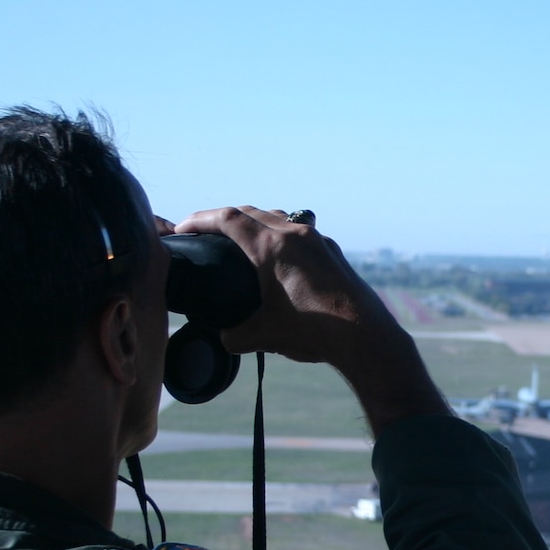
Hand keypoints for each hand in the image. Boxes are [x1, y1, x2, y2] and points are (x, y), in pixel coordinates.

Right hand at [170, 206, 447, 431]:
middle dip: (223, 217)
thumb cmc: (314, 332)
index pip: (228, 218)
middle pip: (252, 211)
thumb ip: (235, 335)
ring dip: (255, 222)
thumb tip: (225, 336)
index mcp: (273, 247)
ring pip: (279, 218)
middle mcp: (295, 234)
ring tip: (240, 240)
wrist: (365, 337)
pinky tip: (279, 258)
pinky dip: (280, 236)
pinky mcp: (334, 253)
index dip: (200, 220)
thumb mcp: (264, 336)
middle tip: (205, 232)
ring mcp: (318, 241)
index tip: (183, 228)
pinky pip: (300, 233)